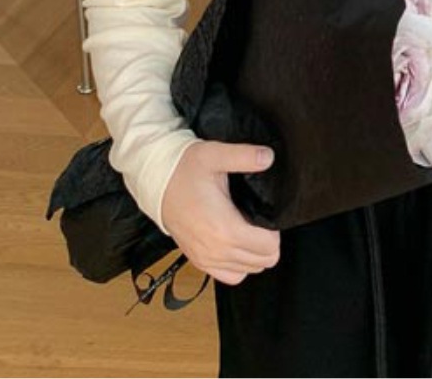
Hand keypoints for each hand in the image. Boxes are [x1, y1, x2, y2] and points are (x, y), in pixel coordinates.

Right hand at [160, 141, 280, 284]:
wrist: (156, 182)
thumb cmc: (184, 170)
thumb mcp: (215, 155)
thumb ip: (244, 156)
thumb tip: (268, 157)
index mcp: (224, 229)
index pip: (269, 247)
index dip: (275, 230)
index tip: (267, 214)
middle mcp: (216, 250)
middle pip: (263, 261)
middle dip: (268, 241)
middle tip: (259, 219)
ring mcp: (206, 259)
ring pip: (249, 271)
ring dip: (255, 253)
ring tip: (250, 228)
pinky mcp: (199, 261)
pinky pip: (230, 276)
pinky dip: (239, 264)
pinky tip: (238, 243)